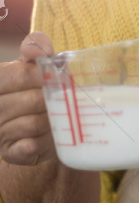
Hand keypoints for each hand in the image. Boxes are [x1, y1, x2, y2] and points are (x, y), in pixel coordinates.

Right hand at [0, 33, 56, 165]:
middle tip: (63, 101)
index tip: (60, 77)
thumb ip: (35, 50)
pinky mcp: (10, 153)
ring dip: (54, 121)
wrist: (40, 130)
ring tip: (58, 118)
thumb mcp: (33, 68)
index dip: (44, 76)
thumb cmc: (34, 92)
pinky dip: (44, 142)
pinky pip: (30, 147)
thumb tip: (37, 49)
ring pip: (35, 123)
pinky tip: (48, 137)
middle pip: (32, 100)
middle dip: (53, 100)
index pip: (19, 74)